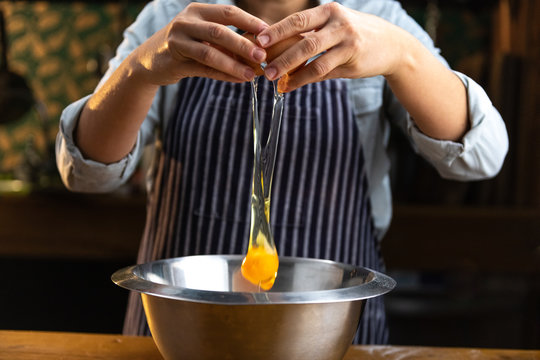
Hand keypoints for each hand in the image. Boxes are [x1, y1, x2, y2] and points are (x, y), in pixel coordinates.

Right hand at [129, 3, 268, 85]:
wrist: (150, 62)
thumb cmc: (185, 48)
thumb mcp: (205, 38)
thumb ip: (228, 41)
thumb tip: (260, 51)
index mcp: (198, 11)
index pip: (229, 12)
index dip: (250, 22)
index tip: (270, 33)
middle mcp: (186, 21)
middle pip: (220, 31)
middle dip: (243, 44)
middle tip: (263, 56)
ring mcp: (178, 40)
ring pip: (210, 52)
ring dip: (233, 64)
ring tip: (252, 74)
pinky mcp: (174, 60)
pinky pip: (203, 69)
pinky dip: (222, 75)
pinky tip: (238, 79)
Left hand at [256, 2, 409, 90]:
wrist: (393, 46)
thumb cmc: (356, 38)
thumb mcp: (335, 30)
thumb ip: (311, 38)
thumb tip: (279, 52)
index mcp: (328, 11)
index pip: (298, 18)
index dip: (277, 29)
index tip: (258, 40)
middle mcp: (338, 21)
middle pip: (302, 35)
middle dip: (279, 51)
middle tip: (262, 64)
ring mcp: (346, 39)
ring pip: (312, 54)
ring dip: (289, 67)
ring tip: (273, 78)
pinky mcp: (352, 57)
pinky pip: (323, 69)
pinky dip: (303, 79)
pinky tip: (290, 85)